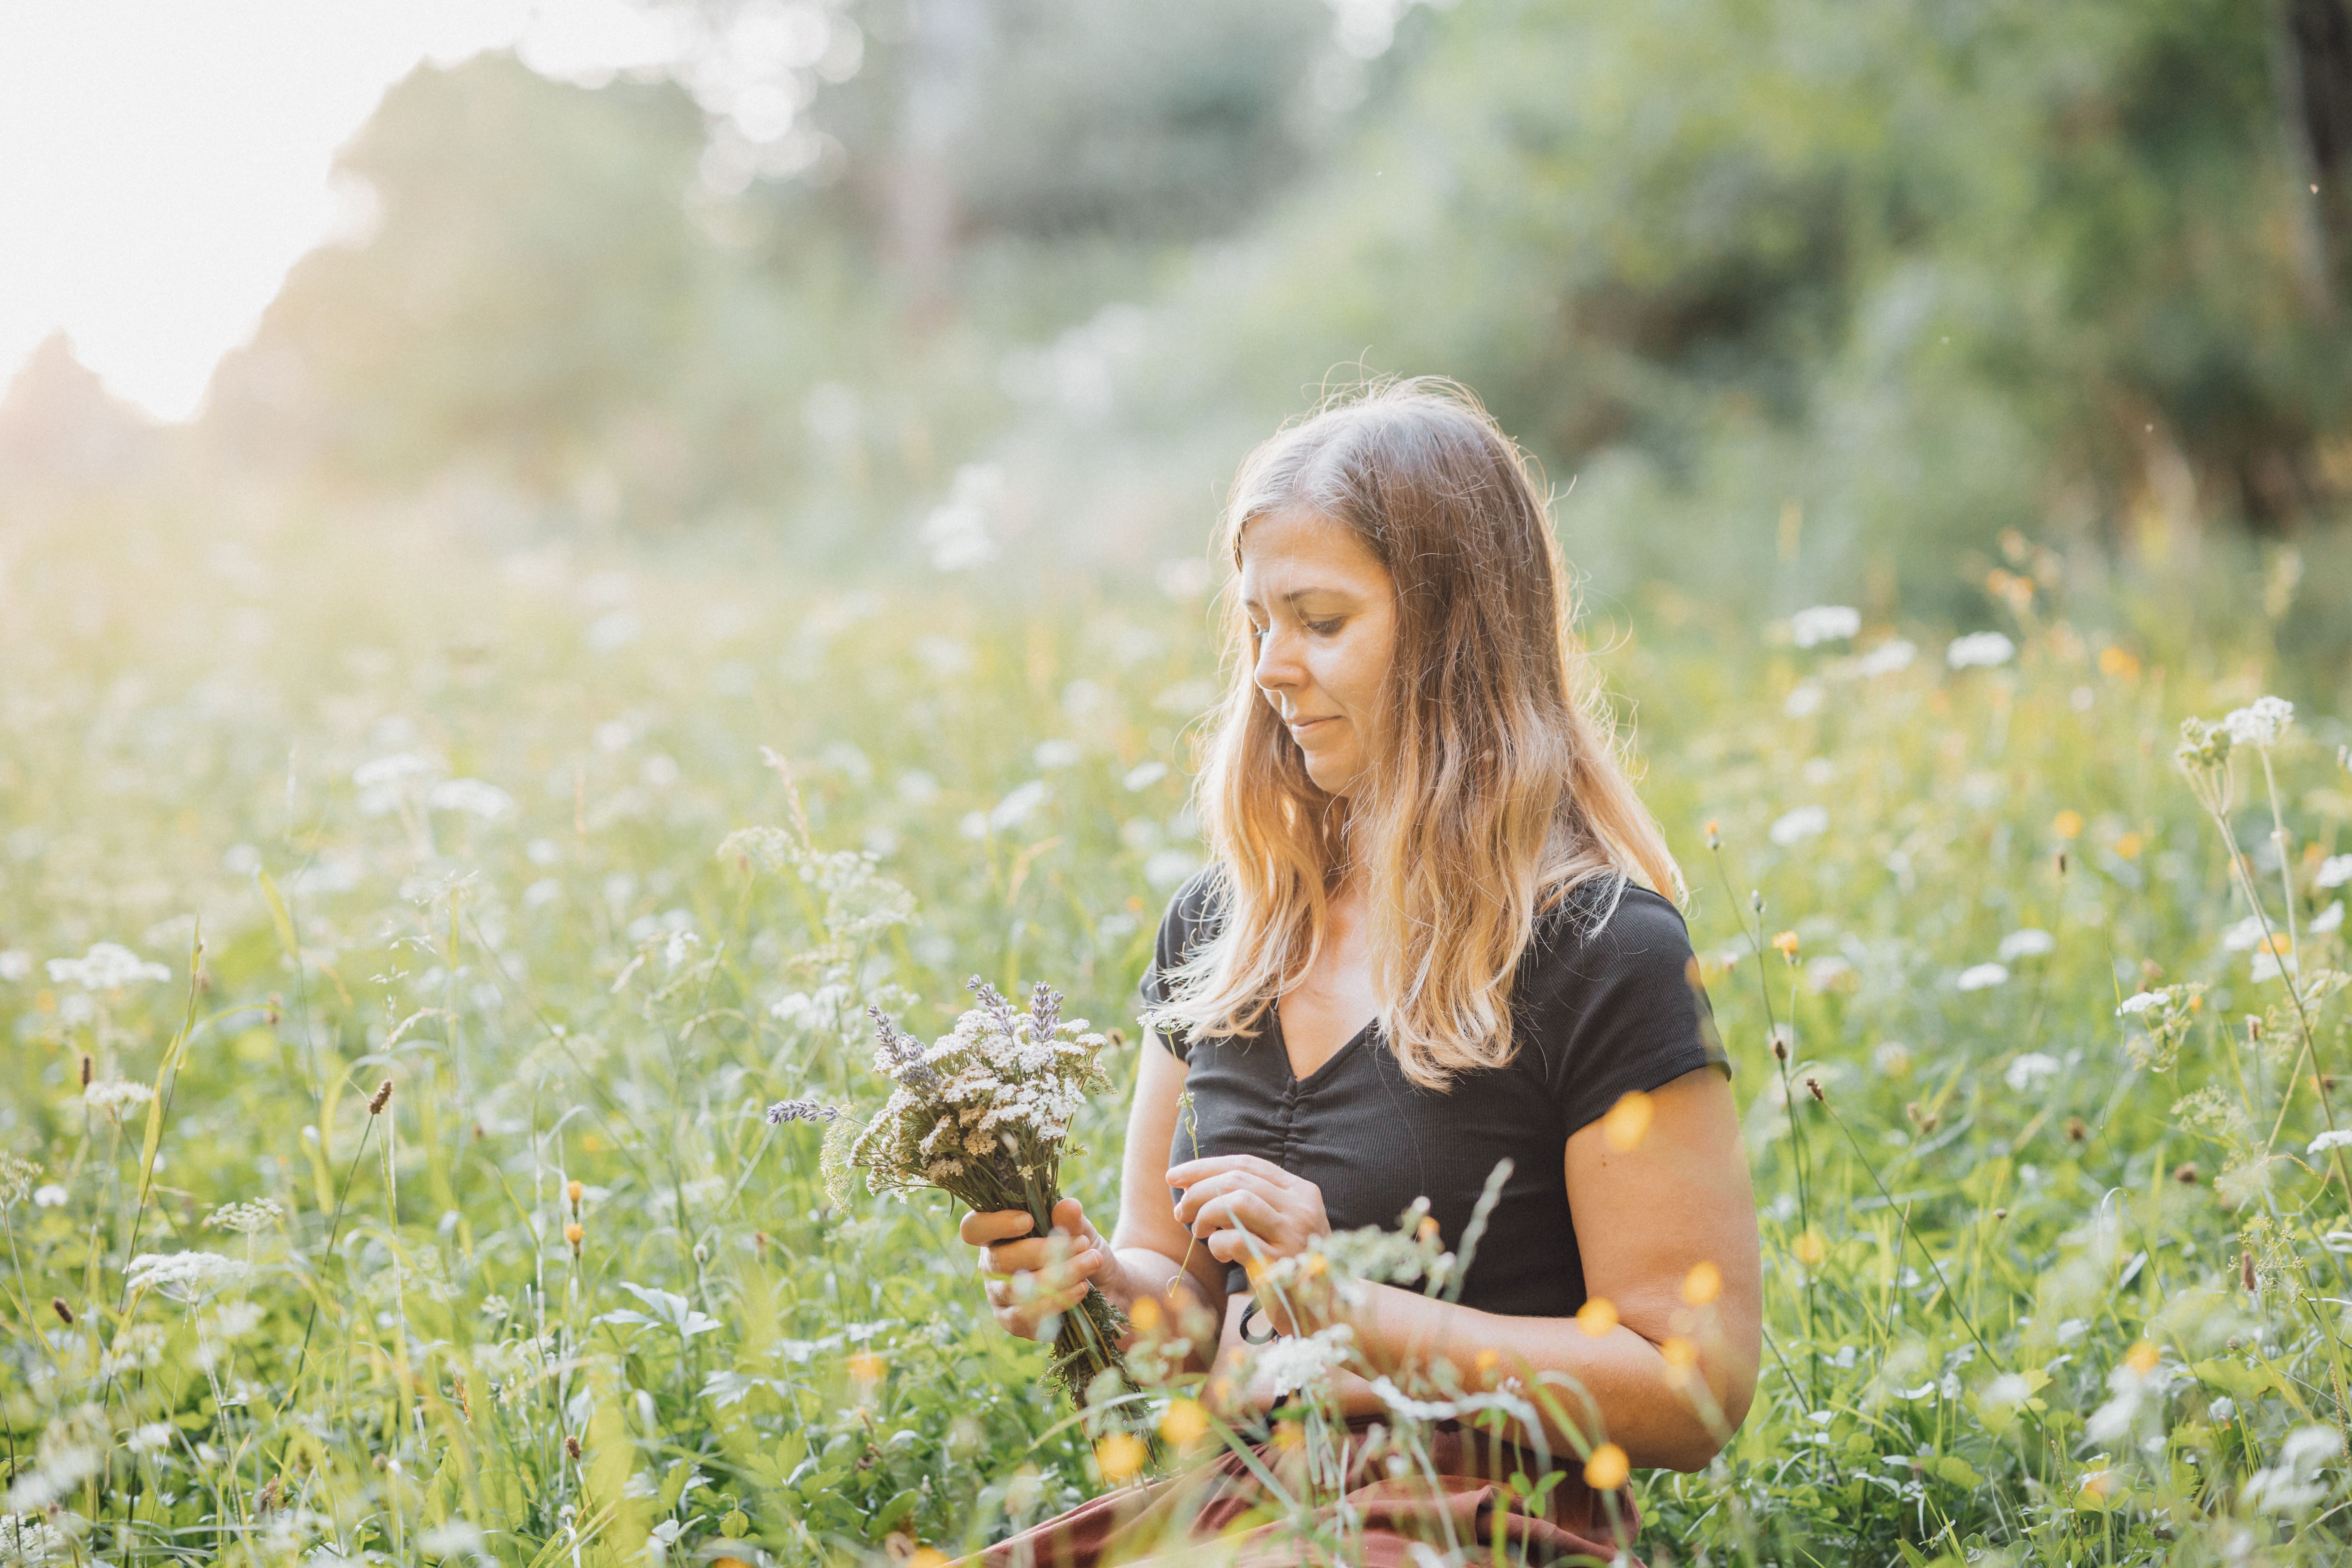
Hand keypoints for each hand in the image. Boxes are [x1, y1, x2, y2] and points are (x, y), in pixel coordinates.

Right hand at [959, 1198, 1119, 1341]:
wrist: (1105, 1286)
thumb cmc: (1082, 1251)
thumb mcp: (1081, 1230)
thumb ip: (1071, 1219)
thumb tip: (1068, 1206)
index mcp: (998, 1234)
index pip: (974, 1228)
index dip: (995, 1224)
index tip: (1028, 1221)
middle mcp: (992, 1264)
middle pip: (998, 1261)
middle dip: (1042, 1252)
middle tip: (1081, 1244)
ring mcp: (999, 1295)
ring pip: (1015, 1290)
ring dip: (1057, 1276)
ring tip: (1089, 1264)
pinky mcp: (1012, 1321)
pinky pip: (1026, 1317)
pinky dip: (1057, 1301)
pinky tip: (1080, 1289)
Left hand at [1168, 1154, 1329, 1272]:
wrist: (1327, 1311)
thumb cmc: (1294, 1265)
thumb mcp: (1283, 1225)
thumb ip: (1255, 1202)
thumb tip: (1197, 1185)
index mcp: (1301, 1192)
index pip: (1247, 1164)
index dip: (1207, 1166)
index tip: (1176, 1176)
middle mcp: (1300, 1208)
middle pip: (1237, 1180)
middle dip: (1198, 1190)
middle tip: (1180, 1210)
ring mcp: (1292, 1235)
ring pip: (1236, 1202)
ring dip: (1205, 1213)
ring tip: (1198, 1231)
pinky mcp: (1279, 1264)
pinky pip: (1235, 1240)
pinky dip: (1217, 1244)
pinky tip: (1219, 1255)